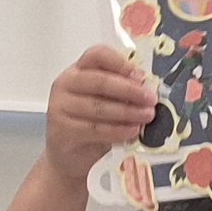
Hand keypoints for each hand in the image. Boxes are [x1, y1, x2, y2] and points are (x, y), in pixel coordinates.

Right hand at [41, 46, 155, 185]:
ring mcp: (60, 105)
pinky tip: (132, 131)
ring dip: (128, 112)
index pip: (97, 55)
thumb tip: (147, 88)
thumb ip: (121, 92)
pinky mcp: (62, 129)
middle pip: (100, 81)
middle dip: (130, 90)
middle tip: (150, 99)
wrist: (70, 155)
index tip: (140, 76)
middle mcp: (66, 83)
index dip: (120, 63)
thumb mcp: (106, 102)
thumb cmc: (90, 123)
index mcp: (79, 70)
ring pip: (99, 106)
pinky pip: (95, 128)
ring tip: (146, 116)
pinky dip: (117, 130)